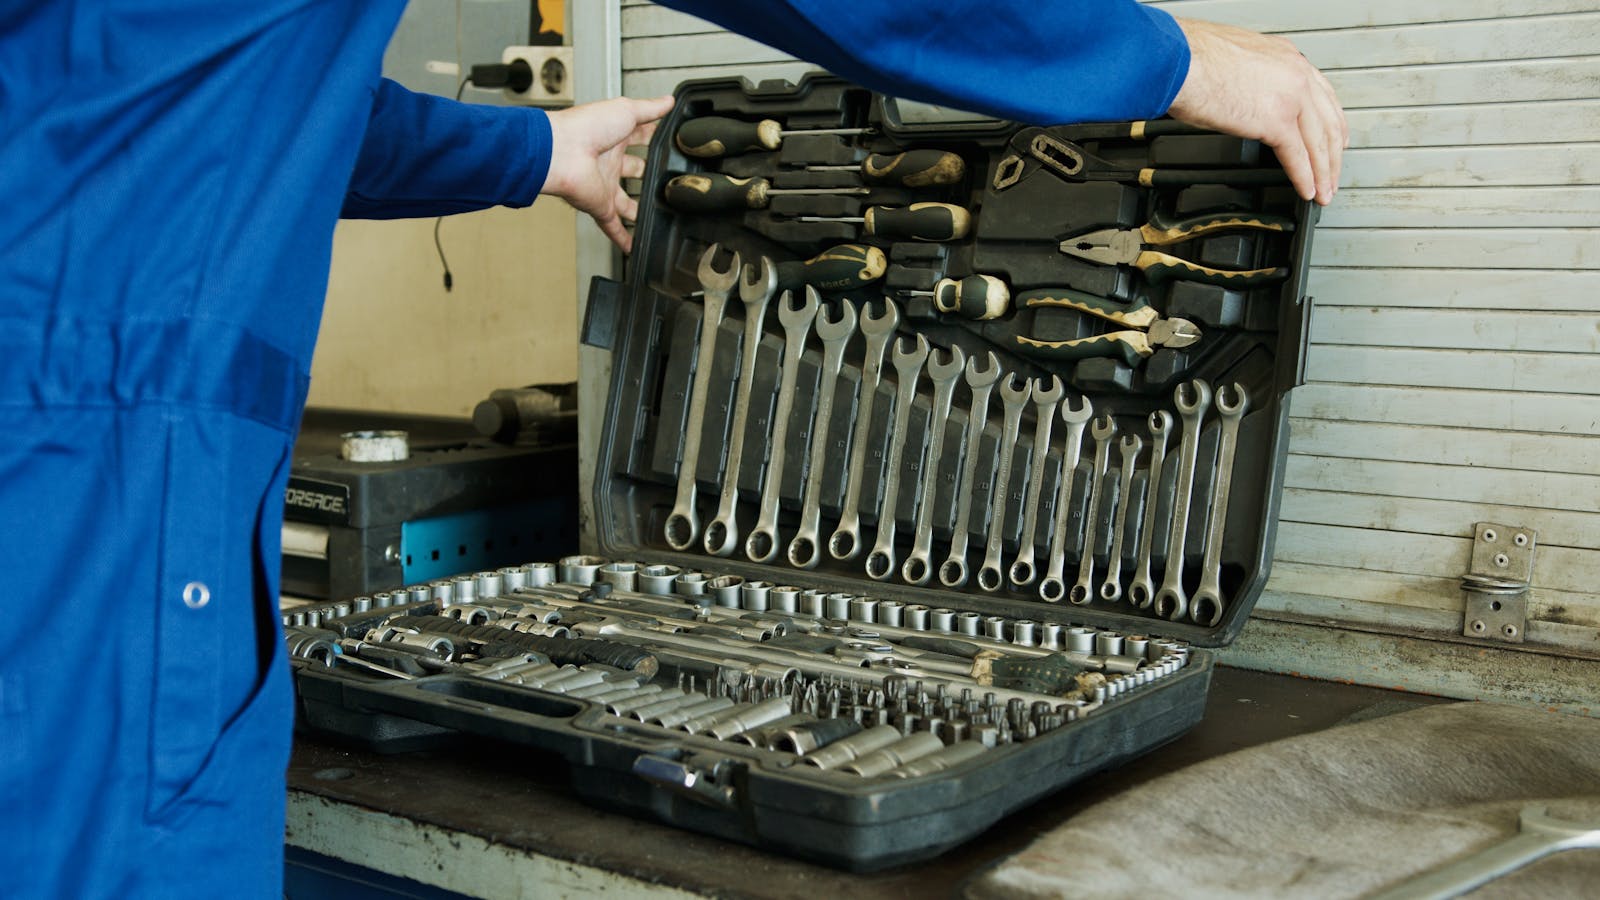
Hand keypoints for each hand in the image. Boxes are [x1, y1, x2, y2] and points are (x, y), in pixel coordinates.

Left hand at [544, 95, 676, 251]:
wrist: (561, 151)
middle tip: (667, 182)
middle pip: (633, 170)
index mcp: (613, 137)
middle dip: (648, 176)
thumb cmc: (585, 127)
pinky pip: (612, 225)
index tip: (670, 145)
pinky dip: (623, 238)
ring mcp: (604, 185)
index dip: (654, 141)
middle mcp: (608, 162)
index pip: (639, 138)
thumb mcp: (626, 110)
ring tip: (657, 216)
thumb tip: (668, 101)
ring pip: (625, 202)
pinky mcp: (600, 206)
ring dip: (638, 210)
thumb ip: (650, 109)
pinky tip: (633, 246)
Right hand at [1167, 18, 1347, 205]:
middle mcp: (1295, 73)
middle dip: (1333, 154)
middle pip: (1327, 121)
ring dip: (1323, 172)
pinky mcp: (1276, 121)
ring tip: (1324, 191)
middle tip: (1333, 174)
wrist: (1180, 62)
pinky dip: (1304, 178)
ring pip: (1318, 142)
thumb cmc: (1192, 58)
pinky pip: (1297, 156)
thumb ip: (1252, 80)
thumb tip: (1245, 99)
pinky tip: (1307, 190)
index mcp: (1286, 57)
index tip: (1336, 139)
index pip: (1322, 94)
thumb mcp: (1236, 60)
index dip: (1332, 122)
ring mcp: (1290, 97)